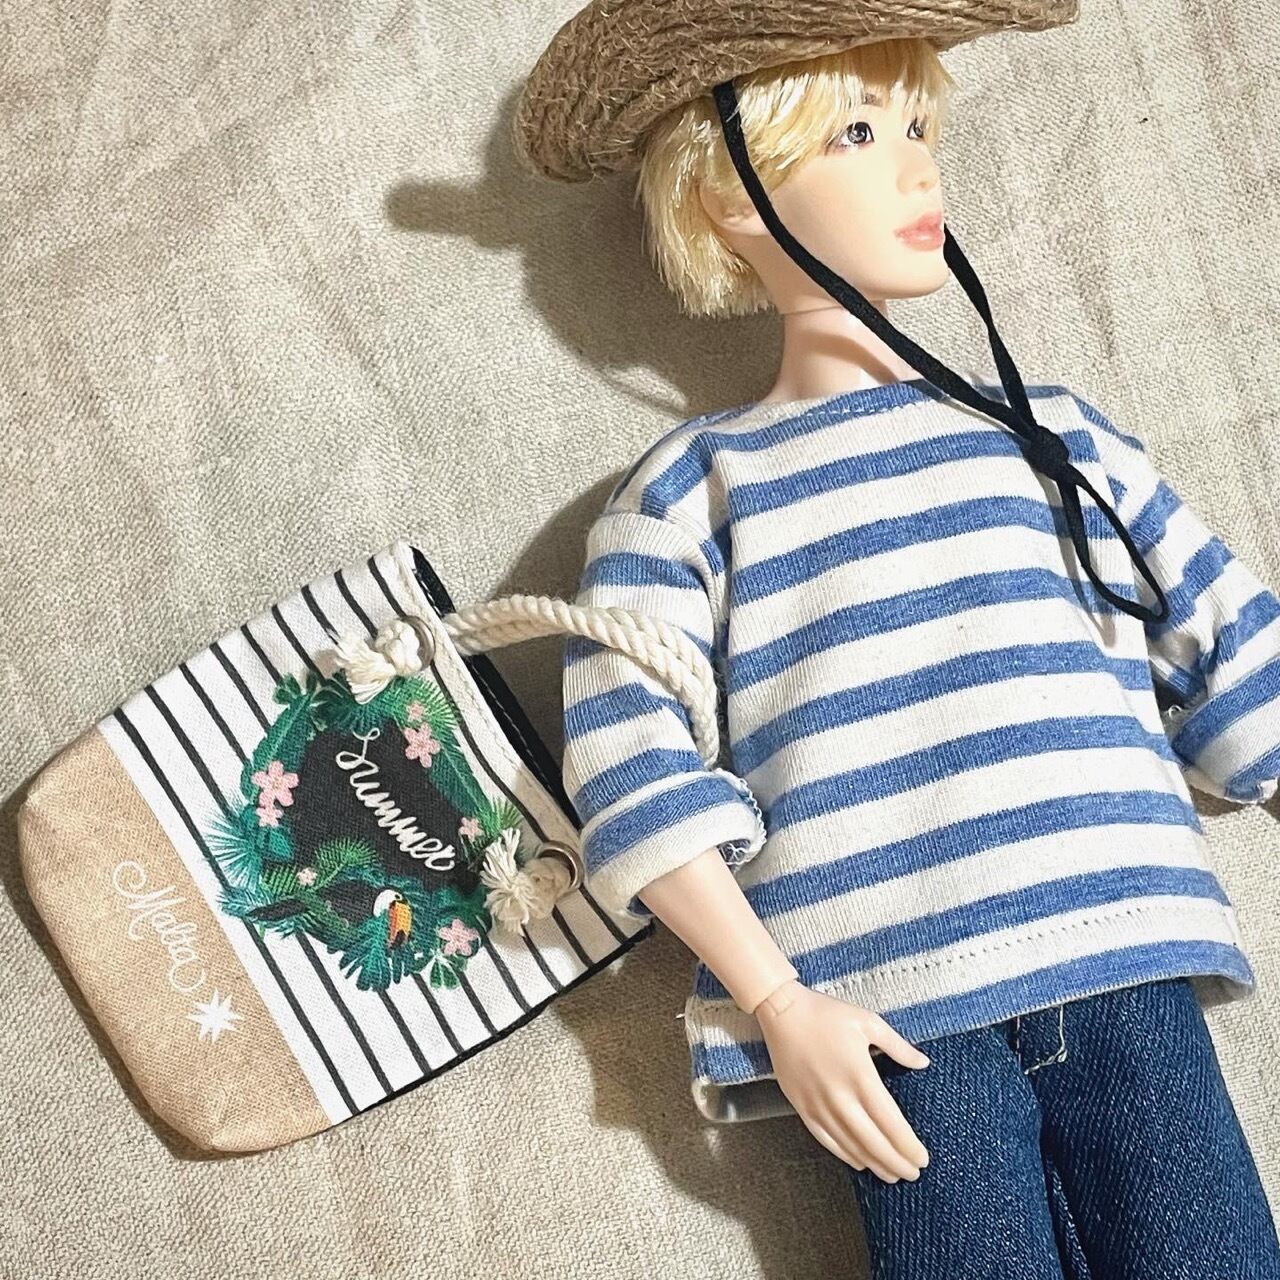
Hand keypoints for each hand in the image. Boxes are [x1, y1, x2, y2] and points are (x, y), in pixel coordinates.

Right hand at [754, 979, 930, 1182]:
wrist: (782, 1012)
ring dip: (874, 1164)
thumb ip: (898, 1046)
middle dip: (896, 1162)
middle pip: (873, 1142)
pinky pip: (826, 1139)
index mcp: (861, 1076)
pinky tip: (859, 1162)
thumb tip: (923, 1062)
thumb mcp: (868, 1022)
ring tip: (891, 1174)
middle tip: (913, 1174)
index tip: (922, 1158)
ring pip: (850, 1146)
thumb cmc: (826, 1014)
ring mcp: (818, 1104)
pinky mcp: (802, 1106)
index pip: (891, 1123)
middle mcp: (840, 1096)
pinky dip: (845, 1154)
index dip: (908, 1146)